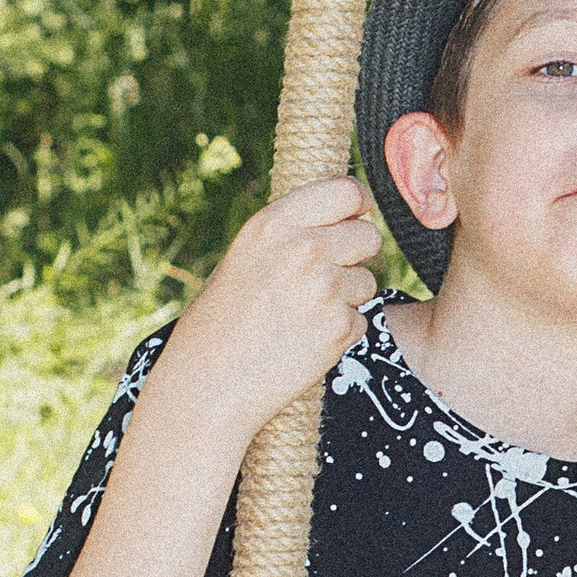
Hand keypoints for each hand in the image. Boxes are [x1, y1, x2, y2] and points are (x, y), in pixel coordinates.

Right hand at [147, 178, 383, 453]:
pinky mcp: (339, 327)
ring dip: (346, 299)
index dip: (357, 205)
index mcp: (273, 224)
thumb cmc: (221, 322)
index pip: (347, 191)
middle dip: (355, 257)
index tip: (355, 218)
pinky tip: (304, 343)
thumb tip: (347, 212)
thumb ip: (293, 232)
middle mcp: (302, 249)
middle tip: (321, 281)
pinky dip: (341, 333)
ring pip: (368, 281)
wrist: (207, 385)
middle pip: (369, 236)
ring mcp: (324, 288)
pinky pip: (361, 320)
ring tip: (300, 317)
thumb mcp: (246, 256)